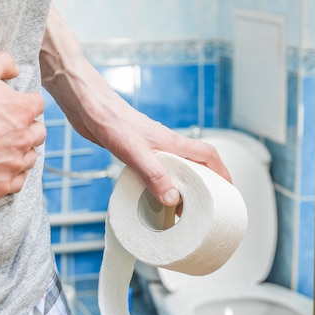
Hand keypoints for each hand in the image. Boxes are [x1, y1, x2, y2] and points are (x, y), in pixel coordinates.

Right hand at [0, 52, 45, 199]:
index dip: (25, 103)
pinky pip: (18, 182)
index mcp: (24, 110)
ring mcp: (13, 164)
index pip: (38, 104)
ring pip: (30, 159)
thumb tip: (15, 69)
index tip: (13, 106)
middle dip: (27, 129)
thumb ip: (3, 62)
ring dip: (21, 153)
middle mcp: (24, 139)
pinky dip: (11, 176)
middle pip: (38, 133)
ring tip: (4, 149)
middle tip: (9, 128)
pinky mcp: (0, 186)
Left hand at [91, 99, 231, 206]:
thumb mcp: (134, 152)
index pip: (208, 155)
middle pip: (194, 164)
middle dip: (203, 184)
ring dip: (179, 185)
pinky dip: (158, 183)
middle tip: (204, 207)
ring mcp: (149, 147)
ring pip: (174, 167)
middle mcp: (164, 144)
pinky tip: (148, 194)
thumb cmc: (109, 120)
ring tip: (178, 209)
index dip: (222, 172)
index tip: (228, 192)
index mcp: (171, 142)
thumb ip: (154, 175)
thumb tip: (173, 199)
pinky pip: (154, 169)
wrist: (86, 105)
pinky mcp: (133, 150)